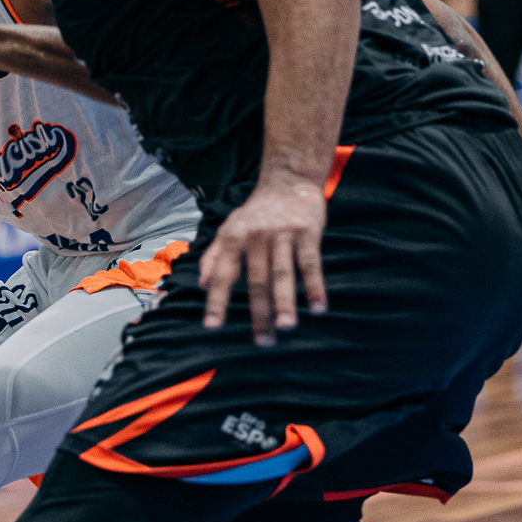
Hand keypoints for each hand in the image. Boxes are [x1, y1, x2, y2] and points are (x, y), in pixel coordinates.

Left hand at [197, 174, 327, 342]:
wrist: (288, 179)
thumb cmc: (255, 212)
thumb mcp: (228, 228)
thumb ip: (213, 256)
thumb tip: (202, 285)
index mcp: (233, 238)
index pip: (223, 274)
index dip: (216, 301)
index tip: (211, 327)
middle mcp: (255, 237)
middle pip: (257, 280)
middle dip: (259, 312)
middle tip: (263, 341)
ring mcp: (282, 234)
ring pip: (283, 273)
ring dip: (285, 302)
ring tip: (287, 327)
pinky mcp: (308, 231)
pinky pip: (311, 263)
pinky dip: (315, 286)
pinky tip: (318, 308)